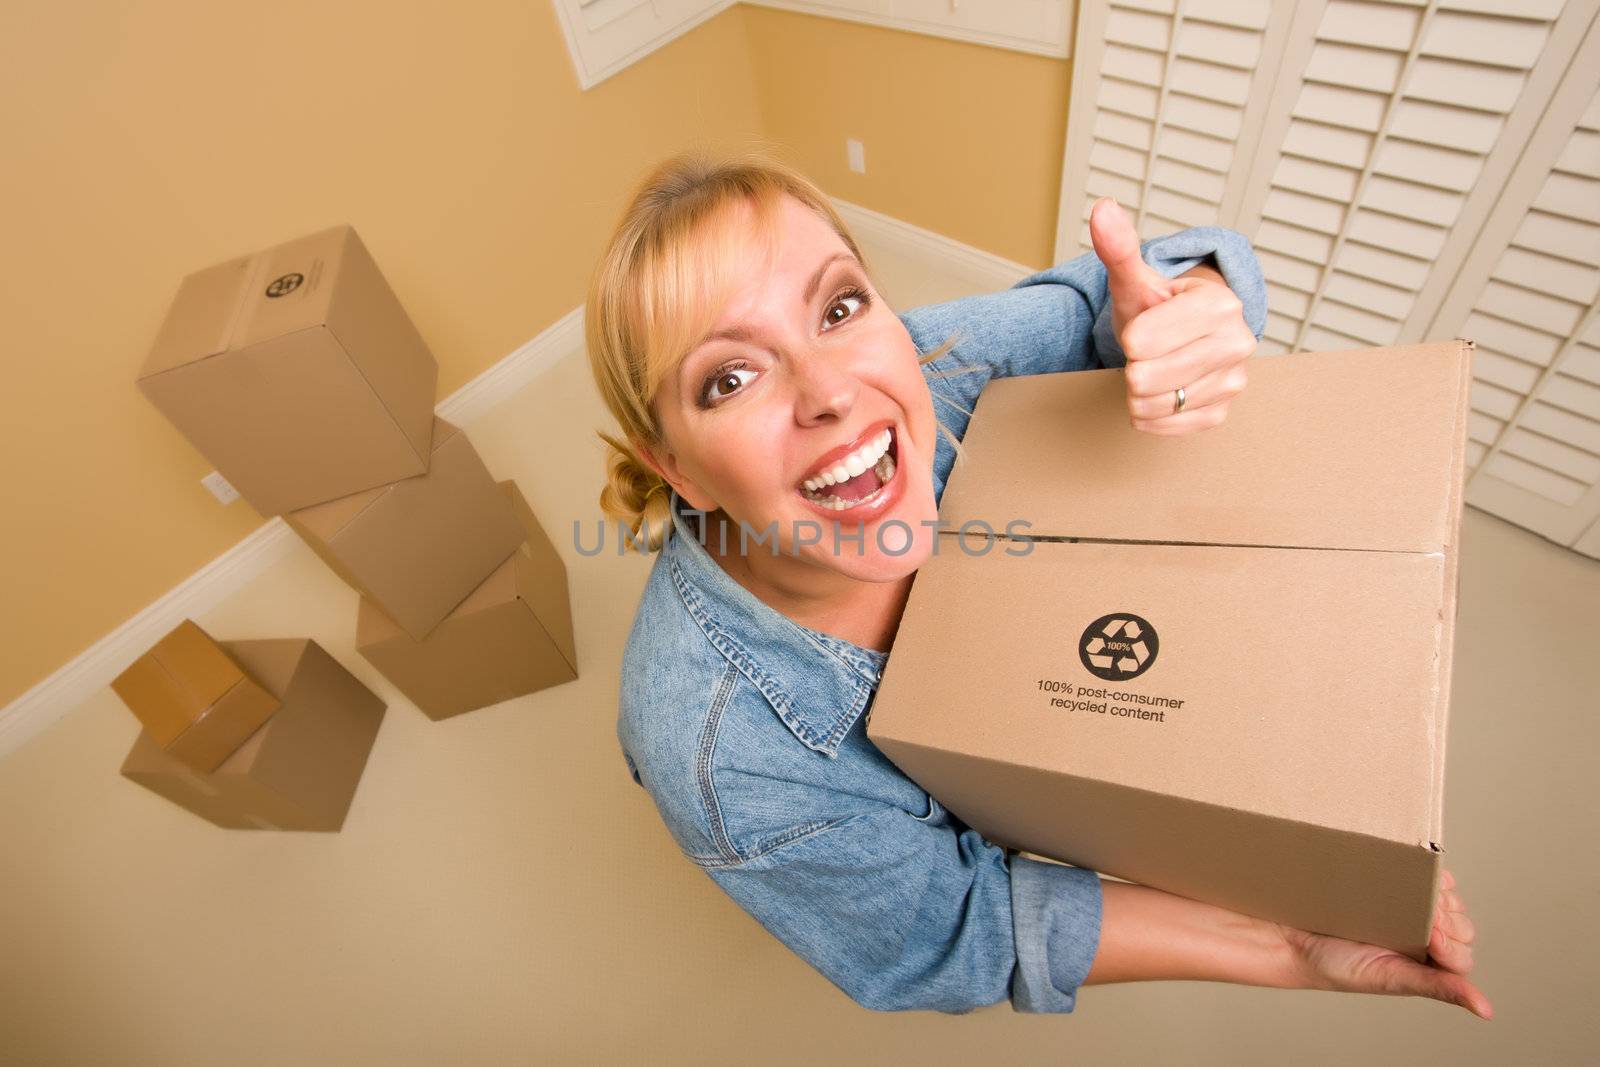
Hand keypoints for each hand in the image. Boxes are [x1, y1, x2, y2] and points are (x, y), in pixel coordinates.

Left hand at [1089, 197, 1256, 435]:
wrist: (1184, 334)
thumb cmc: (1158, 306)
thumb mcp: (1135, 278)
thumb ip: (1119, 248)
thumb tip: (1102, 209)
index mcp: (1219, 305)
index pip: (1142, 343)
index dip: (1132, 337)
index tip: (1146, 328)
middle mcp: (1237, 343)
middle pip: (1145, 378)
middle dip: (1134, 366)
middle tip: (1149, 351)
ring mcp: (1233, 381)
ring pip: (1152, 405)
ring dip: (1139, 392)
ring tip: (1154, 367)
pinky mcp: (1221, 411)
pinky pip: (1164, 427)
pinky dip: (1149, 414)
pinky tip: (1159, 391)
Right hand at [1276, 868, 1492, 1019]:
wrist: (1294, 934)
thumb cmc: (1338, 965)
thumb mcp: (1392, 978)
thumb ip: (1439, 987)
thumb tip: (1486, 1010)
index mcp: (1426, 964)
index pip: (1463, 951)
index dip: (1453, 941)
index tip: (1431, 937)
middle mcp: (1420, 936)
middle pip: (1459, 922)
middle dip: (1447, 918)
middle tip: (1423, 919)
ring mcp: (1407, 907)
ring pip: (1444, 896)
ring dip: (1440, 892)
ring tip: (1419, 892)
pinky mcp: (1390, 882)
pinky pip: (1420, 873)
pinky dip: (1427, 870)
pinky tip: (1419, 868)